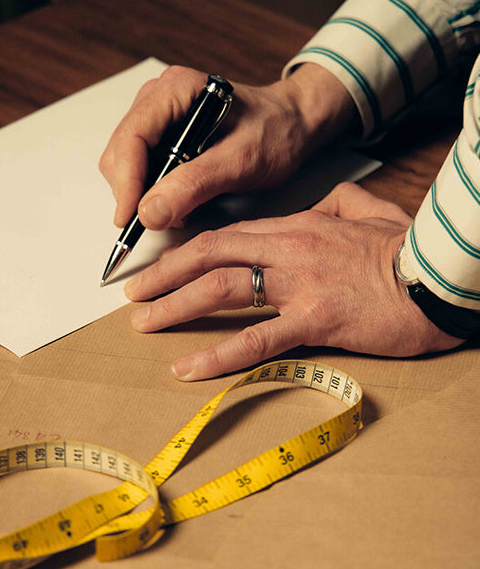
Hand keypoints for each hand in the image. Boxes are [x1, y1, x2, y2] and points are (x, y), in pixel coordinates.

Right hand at [99, 63, 355, 228]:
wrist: (293, 126)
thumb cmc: (275, 134)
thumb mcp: (240, 162)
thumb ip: (193, 185)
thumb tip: (148, 214)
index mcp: (176, 90)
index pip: (131, 137)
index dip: (126, 181)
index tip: (130, 219)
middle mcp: (158, 98)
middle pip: (121, 152)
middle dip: (134, 191)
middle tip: (161, 221)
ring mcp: (156, 115)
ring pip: (126, 164)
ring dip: (143, 194)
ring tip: (180, 209)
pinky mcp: (160, 134)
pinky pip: (141, 168)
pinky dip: (153, 191)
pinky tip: (180, 199)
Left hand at [124, 182, 462, 379]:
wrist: (437, 277)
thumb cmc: (406, 249)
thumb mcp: (368, 210)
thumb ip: (337, 202)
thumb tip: (320, 203)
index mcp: (299, 225)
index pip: (228, 234)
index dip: (188, 250)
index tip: (163, 265)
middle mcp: (288, 250)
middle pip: (209, 254)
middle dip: (164, 273)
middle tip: (132, 293)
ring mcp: (298, 285)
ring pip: (220, 289)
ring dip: (174, 306)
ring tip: (143, 323)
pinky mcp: (314, 321)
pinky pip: (255, 340)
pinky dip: (216, 354)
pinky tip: (187, 366)